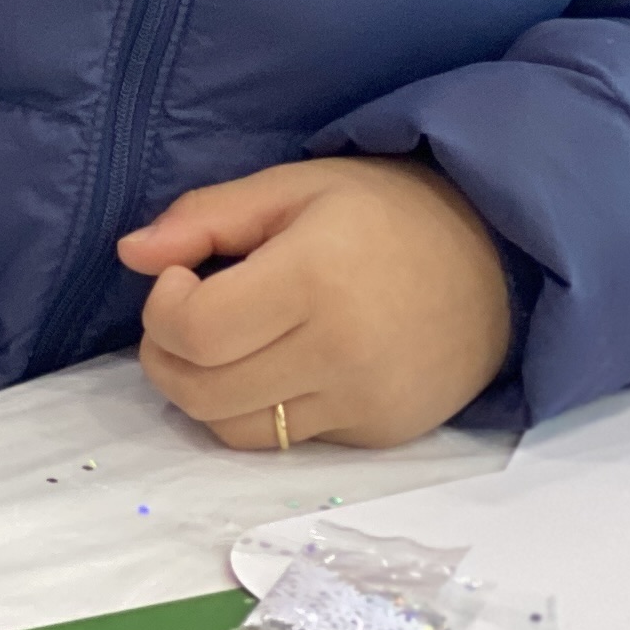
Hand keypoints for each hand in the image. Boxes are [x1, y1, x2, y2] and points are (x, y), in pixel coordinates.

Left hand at [119, 155, 514, 450]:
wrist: (498, 260)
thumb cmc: (386, 212)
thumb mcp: (292, 186)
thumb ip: (204, 217)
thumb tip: (130, 253)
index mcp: (313, 279)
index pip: (194, 333)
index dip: (160, 310)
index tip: (178, 277)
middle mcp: (340, 353)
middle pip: (202, 394)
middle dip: (166, 357)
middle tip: (185, 315)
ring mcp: (363, 404)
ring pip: (236, 431)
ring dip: (204, 393)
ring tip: (222, 344)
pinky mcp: (380, 436)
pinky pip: (288, 443)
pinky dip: (260, 411)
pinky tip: (276, 365)